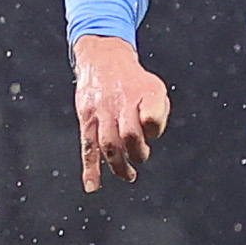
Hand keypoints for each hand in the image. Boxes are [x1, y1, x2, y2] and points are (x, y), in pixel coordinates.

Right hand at [75, 37, 170, 189]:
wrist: (103, 58)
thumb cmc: (134, 81)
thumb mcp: (155, 88)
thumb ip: (158, 114)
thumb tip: (150, 137)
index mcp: (144, 92)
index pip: (151, 118)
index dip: (154, 129)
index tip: (151, 132)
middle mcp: (122, 101)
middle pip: (129, 135)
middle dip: (137, 153)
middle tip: (140, 158)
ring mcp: (102, 111)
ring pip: (109, 145)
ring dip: (119, 166)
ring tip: (128, 175)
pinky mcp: (87, 118)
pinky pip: (88, 146)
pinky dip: (90, 169)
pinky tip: (92, 186)